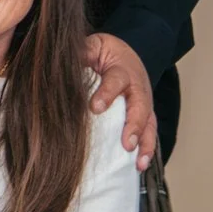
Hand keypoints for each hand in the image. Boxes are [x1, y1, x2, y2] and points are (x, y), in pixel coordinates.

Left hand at [85, 33, 156, 168]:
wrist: (127, 54)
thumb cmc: (105, 53)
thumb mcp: (94, 45)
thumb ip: (82, 53)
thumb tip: (63, 63)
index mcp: (122, 70)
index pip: (116, 81)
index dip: (107, 94)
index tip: (95, 108)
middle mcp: (138, 88)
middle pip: (140, 106)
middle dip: (134, 126)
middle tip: (126, 144)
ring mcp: (144, 103)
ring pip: (149, 123)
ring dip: (146, 144)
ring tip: (139, 163)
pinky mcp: (145, 115)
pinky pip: (149, 132)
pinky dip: (147, 149)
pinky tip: (140, 165)